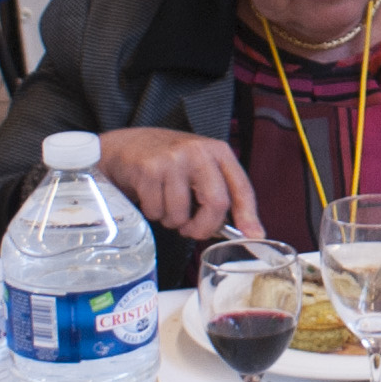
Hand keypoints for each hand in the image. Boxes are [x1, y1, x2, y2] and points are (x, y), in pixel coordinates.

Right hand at [95, 129, 261, 241]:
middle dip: (204, 228)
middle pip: (216, 204)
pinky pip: (157, 211)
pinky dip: (154, 214)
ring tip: (166, 206)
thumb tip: (245, 231)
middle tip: (192, 231)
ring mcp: (173, 160)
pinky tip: (150, 197)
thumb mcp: (200, 168)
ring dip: (173, 221)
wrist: (127, 146)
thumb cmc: (168, 162)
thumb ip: (219, 192)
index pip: (241, 187)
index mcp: (218, 152)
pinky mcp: (148, 170)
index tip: (253, 235)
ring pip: (181, 214)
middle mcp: (198, 152)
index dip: (249, 215)